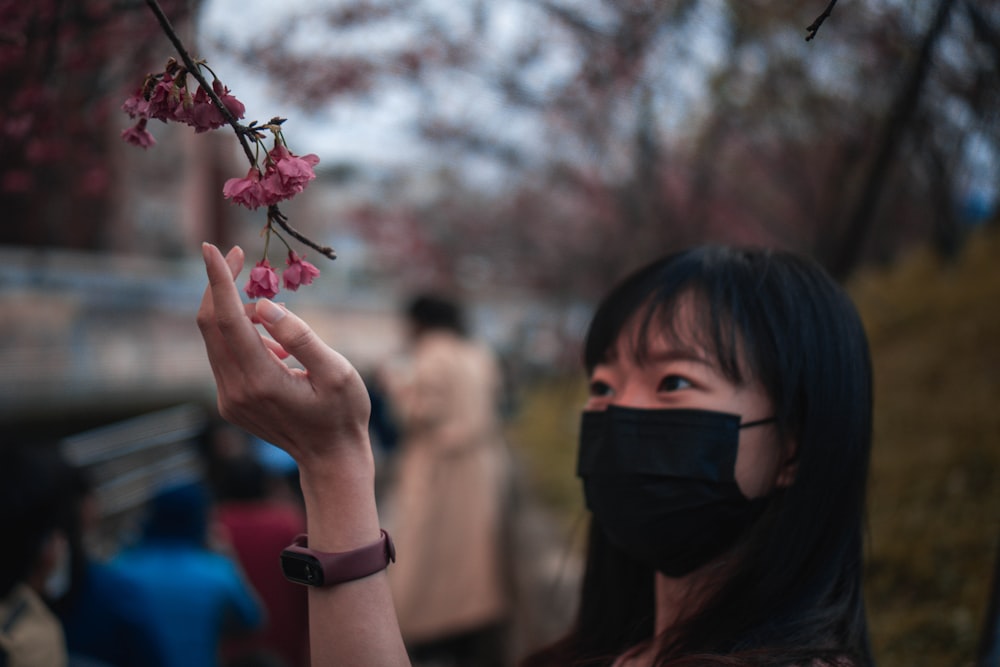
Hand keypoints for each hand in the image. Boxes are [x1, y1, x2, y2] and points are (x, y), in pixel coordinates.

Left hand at [196, 243, 372, 472]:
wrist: (332, 460)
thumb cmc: (343, 414)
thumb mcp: (337, 372)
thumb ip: (301, 336)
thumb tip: (264, 306)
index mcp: (260, 380)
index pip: (227, 319)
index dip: (218, 280)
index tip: (211, 248)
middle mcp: (236, 390)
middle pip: (211, 325)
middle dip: (219, 285)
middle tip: (238, 255)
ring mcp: (230, 399)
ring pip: (216, 339)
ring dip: (236, 312)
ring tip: (279, 316)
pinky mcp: (231, 402)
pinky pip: (226, 356)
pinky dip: (243, 336)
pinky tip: (277, 349)